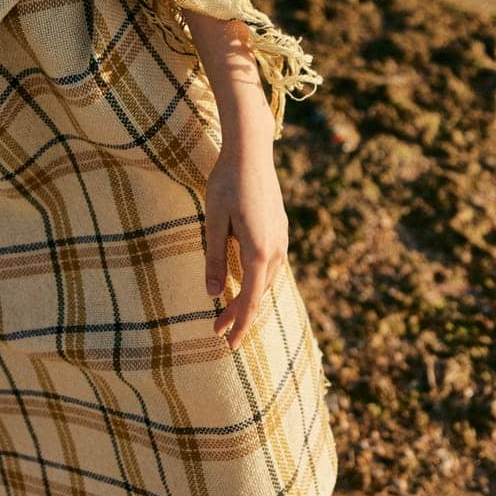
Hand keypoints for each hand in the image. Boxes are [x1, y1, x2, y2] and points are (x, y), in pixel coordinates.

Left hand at [203, 137, 288, 349]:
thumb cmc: (227, 182)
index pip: (251, 300)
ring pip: (267, 281)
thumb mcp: (214, 220)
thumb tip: (214, 294)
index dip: (239, 325)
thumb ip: (215, 258)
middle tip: (215, 330)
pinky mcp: (280, 229)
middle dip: (239, 315)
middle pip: (260, 294)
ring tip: (227, 309)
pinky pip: (271, 266)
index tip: (227, 345)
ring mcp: (281, 239)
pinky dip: (258, 282)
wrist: (251, 150)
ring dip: (249, 298)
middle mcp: (276, 249)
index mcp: (259, 251)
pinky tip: (246, 282)